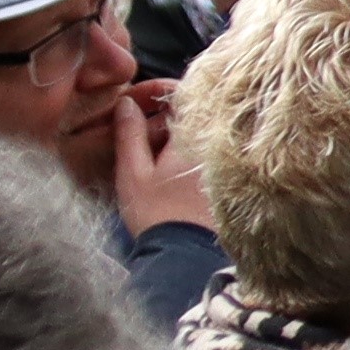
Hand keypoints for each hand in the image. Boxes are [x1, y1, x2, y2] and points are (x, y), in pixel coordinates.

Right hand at [107, 78, 212, 239]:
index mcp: (193, 137)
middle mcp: (213, 145)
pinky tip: (160, 168)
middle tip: (130, 126)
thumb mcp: (132, 172)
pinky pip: (200, 153)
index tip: (134, 101)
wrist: (184, 255)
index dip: (156, 93)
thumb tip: (126, 103)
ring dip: (168, 135)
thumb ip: (129, 134)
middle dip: (158, 116)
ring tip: (140, 150)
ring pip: (193, 134)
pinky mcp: (222, 179)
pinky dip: (180, 152)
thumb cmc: (156, 215)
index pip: (182, 94)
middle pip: (188, 114)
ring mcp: (219, 161)